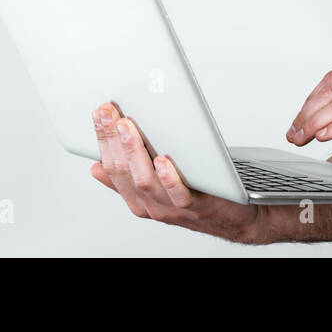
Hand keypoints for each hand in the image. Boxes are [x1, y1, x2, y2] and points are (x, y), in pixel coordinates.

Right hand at [90, 102, 261, 243]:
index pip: (112, 167)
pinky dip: (169, 178)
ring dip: (134, 152)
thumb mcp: (157, 188)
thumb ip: (130, 178)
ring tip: (127, 127)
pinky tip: (163, 160)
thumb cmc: (196, 196)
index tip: (100, 113)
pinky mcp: (198, 206)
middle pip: (124, 171)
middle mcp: (151, 204)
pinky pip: (179, 195)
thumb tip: (97, 167)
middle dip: (112, 139)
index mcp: (138, 198)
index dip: (103, 139)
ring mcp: (172, 207)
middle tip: (108, 112)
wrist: (234, 219)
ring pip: (145, 181)